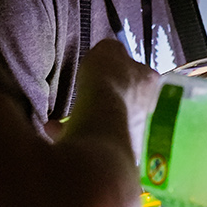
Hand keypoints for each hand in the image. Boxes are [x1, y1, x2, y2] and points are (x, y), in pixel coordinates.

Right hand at [63, 39, 160, 161]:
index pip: (142, 76)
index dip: (123, 75)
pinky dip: (74, 135)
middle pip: (127, 103)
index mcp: (153, 85)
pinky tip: (53, 129)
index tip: (106, 76)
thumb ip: (111, 51)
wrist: (102, 122)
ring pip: (110, 126)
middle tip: (86, 99)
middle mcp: (150, 112)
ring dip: (88, 121)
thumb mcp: (108, 51)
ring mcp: (136, 136)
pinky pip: (94, 142)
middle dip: (106, 102)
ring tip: (62, 119)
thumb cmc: (109, 81)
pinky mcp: (117, 155)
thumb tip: (110, 53)